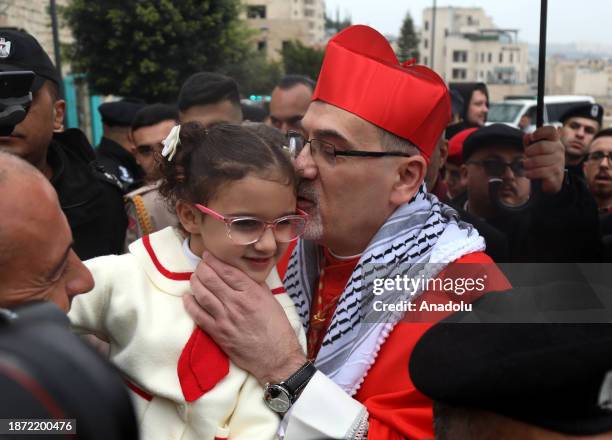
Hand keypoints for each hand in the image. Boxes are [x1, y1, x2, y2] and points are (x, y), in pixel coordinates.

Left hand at [184, 252, 305, 384]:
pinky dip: (190, 304)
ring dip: (195, 282)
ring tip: (194, 276)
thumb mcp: (271, 300)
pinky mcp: (218, 333)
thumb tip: (243, 274)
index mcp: (251, 293)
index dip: (214, 261)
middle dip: (202, 268)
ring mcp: (225, 319)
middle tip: (200, 264)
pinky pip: (198, 315)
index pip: (227, 271)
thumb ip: (256, 286)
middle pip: (212, 279)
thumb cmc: (277, 328)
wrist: (276, 357)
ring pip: (203, 294)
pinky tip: (187, 297)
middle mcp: (236, 303)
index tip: (208, 255)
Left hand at [523, 126, 564, 193]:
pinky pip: (540, 171)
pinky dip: (531, 173)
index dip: (540, 132)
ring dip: (528, 164)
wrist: (550, 178)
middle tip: (526, 155)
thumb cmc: (541, 160)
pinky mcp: (556, 172)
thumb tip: (527, 136)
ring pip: (538, 160)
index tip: (532, 137)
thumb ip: (529, 142)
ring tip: (526, 165)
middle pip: (541, 146)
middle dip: (529, 151)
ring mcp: (559, 161)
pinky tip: (528, 173)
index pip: (551, 131)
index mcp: (554, 140)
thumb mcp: (533, 149)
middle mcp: (559, 149)